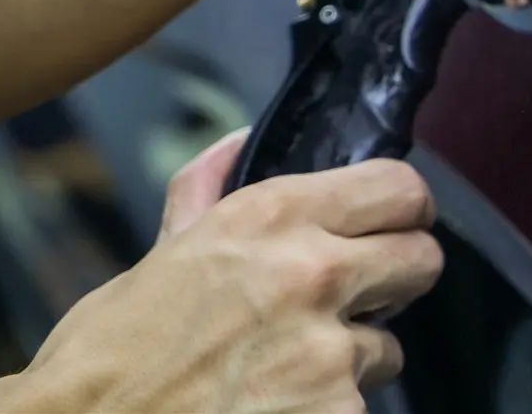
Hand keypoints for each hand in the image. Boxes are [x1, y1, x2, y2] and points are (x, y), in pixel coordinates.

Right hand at [0, 131, 443, 412]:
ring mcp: (330, 350)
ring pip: (389, 346)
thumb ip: (208, 196)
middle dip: (395, 279)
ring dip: (352, 359)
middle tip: (357, 298)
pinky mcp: (338, 412)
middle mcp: (314, 273)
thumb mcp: (159, 258)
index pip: (399, 187)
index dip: (401, 210)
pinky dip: (328, 409)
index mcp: (271, 218)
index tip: (389, 226)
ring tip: (283, 369)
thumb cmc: (108, 356)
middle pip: (423, 259)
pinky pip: (361, 403)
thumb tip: (235, 145)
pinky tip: (276, 407)